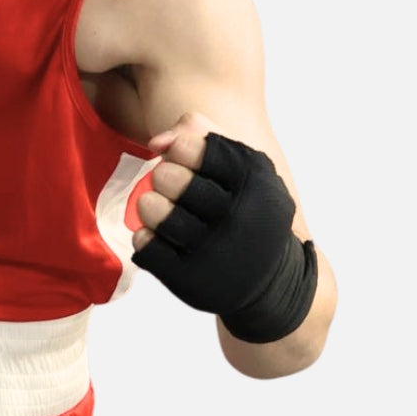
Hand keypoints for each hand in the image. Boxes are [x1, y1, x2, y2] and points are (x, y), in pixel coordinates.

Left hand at [131, 112, 309, 337]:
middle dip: (163, 175)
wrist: (271, 278)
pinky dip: (144, 236)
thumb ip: (200, 134)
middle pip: (171, 179)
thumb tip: (157, 143)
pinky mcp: (192, 281)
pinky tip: (156, 233)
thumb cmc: (245, 205)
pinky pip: (147, 248)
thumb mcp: (242, 165)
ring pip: (156, 213)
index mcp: (254, 181)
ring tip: (157, 205)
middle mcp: (238, 218)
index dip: (180, 147)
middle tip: (169, 181)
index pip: (198, 148)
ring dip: (149, 205)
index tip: (181, 155)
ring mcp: (215, 253)